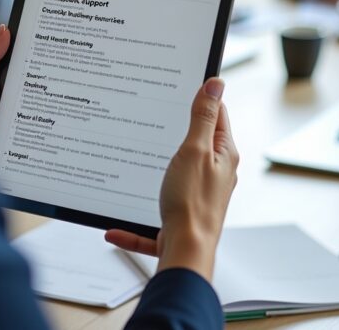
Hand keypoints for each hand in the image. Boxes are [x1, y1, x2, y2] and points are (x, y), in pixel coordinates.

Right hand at [105, 78, 238, 280]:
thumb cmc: (192, 204)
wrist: (186, 255)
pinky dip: (134, 223)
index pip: (216, 115)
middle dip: (174, 131)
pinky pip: (153, 217)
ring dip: (152, 172)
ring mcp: (197, 196)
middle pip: (196, 142)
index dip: (202, 97)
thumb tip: (216, 83)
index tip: (183, 82)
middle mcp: (214, 174)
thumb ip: (202, 117)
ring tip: (132, 162)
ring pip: (173, 175)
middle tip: (151, 114)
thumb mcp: (195, 150)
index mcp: (222, 154)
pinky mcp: (181, 218)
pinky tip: (115, 227)